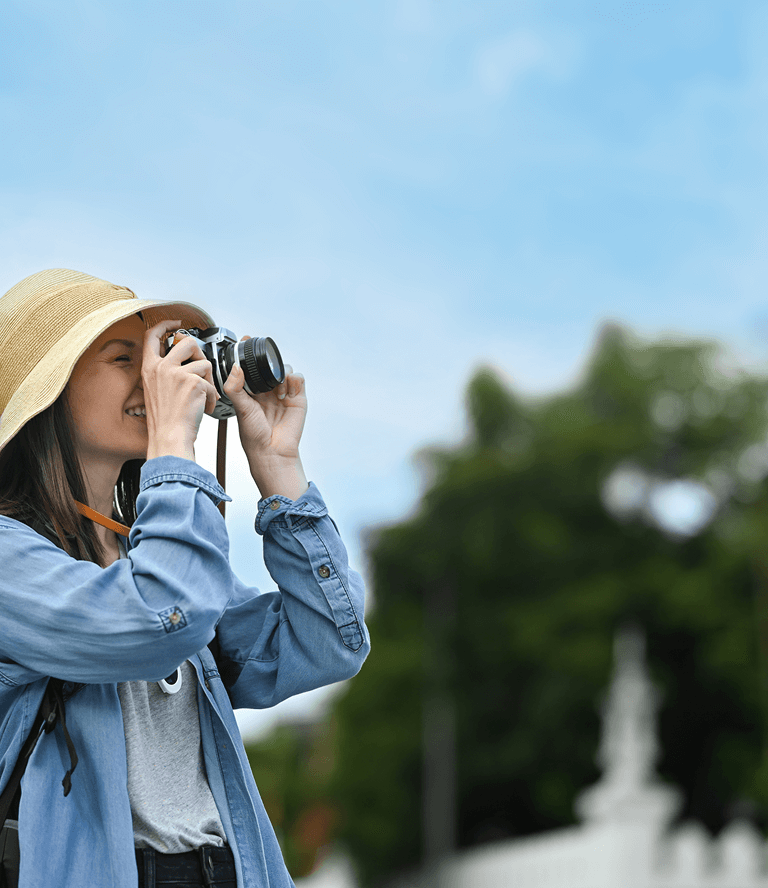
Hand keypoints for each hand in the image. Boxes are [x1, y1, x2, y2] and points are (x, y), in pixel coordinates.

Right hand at [142, 321, 219, 460]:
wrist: (170, 438)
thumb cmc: (166, 421)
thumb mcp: (157, 391)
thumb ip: (165, 373)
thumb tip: (183, 361)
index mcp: (150, 368)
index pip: (151, 336)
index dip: (164, 325)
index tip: (175, 324)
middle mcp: (161, 367)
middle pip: (186, 342)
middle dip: (200, 354)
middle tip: (202, 373)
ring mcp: (176, 373)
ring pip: (205, 363)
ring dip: (210, 381)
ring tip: (204, 397)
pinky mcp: (193, 382)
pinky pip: (212, 383)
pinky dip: (212, 397)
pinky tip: (204, 408)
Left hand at [223, 336, 308, 498]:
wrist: (271, 452)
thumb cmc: (254, 436)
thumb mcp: (240, 408)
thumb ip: (235, 387)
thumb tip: (236, 367)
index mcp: (251, 390)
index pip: (250, 366)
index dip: (248, 353)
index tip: (245, 341)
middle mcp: (268, 390)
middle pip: (270, 364)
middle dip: (268, 360)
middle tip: (263, 360)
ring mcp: (284, 393)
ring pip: (284, 369)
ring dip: (280, 372)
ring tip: (275, 388)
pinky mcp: (298, 398)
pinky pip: (299, 379)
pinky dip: (294, 379)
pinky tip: (286, 391)